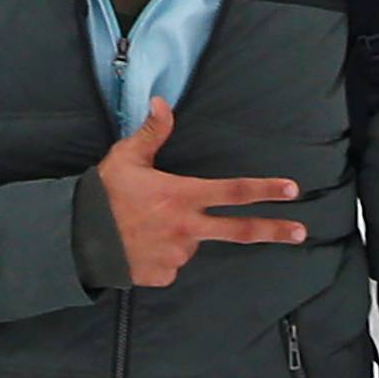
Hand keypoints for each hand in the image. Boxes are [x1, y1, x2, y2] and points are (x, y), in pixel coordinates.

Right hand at [95, 96, 304, 287]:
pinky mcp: (164, 275)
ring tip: (147, 225)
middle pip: (240, 231)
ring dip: (182, 235)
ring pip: (193, 243)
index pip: (233, 191)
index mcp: (181, 196)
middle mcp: (186, 228)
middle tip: (302, 233)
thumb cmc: (102, 195)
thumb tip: (163, 102)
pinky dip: (163, 254)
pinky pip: (172, 263)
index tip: (292, 190)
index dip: (265, 189)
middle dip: (275, 231)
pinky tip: (141, 244)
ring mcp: (177, 255)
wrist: (76, 240)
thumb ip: (151, 133)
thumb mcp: (126, 158)